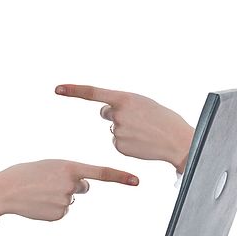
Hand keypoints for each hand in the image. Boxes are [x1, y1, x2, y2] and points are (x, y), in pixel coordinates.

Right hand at [0, 160, 138, 220]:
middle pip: (83, 187)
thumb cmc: (26, 174)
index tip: (136, 180)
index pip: (101, 173)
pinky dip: (53, 207)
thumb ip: (71, 173)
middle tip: (49, 182)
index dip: (120, 177)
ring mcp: (65, 201)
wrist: (6, 190)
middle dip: (71, 185)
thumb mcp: (51, 165)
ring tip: (40, 191)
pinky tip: (39, 203)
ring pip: (71, 199)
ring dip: (58, 196)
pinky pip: (62, 211)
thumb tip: (84, 188)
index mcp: (69, 167)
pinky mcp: (59, 215)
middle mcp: (71, 185)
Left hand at [55, 84, 194, 171]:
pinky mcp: (119, 146)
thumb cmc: (162, 119)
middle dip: (118, 115)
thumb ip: (122, 104)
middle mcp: (118, 114)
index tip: (57, 89)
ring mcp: (118, 131)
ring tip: (145, 132)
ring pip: (114, 129)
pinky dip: (128, 143)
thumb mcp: (143, 103)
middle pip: (106, 113)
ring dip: (127, 130)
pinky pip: (118, 143)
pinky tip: (142, 143)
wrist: (178, 141)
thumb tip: (104, 112)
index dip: (74, 90)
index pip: (93, 92)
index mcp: (125, 98)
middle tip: (140, 120)